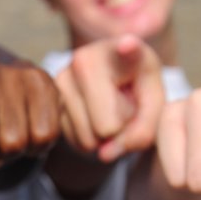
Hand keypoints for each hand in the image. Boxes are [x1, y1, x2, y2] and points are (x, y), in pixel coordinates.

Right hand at [55, 34, 164, 162]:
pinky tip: (90, 115)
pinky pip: (71, 139)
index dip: (129, 49)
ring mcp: (61, 77)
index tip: (129, 45)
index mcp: (124, 51)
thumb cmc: (136, 89)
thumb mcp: (153, 107)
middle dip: (118, 129)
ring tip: (106, 110)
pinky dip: (85, 136)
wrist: (110, 80)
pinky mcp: (47, 97)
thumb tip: (104, 154)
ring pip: (87, 138)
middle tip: (120, 108)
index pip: (129, 50)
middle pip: (107, 126)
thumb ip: (142, 132)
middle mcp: (85, 58)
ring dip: (101, 135)